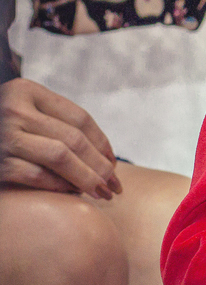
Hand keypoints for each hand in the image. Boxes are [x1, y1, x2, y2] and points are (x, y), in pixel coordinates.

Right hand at [0, 79, 121, 197]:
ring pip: (61, 157)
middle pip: (73, 138)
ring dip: (87, 177)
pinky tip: (72, 193)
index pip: (79, 118)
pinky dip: (60, 186)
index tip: (114, 163)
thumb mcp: (21, 111)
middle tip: (115, 185)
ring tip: (101, 192)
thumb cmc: (2, 128)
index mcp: (26, 91)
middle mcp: (13, 109)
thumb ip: (53, 121)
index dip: (102, 143)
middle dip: (100, 165)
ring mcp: (3, 135)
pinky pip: (38, 175)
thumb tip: (103, 154)